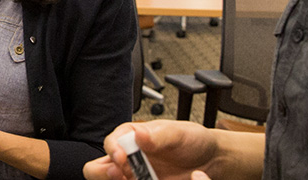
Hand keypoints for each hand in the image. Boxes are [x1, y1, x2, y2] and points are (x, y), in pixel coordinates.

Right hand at [84, 122, 216, 179]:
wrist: (210, 161)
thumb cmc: (192, 140)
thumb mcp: (178, 133)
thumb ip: (158, 136)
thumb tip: (139, 135)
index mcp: (131, 136)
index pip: (110, 143)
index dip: (113, 151)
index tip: (122, 158)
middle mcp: (128, 157)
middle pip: (97, 168)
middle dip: (105, 173)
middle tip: (122, 173)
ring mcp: (134, 175)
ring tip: (139, 179)